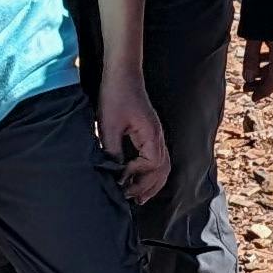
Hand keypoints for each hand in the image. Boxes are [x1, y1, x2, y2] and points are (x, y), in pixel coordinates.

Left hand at [99, 79, 170, 205]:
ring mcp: (155, 134)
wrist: (122, 73)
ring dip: (151, 182)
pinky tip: (136, 176)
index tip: (120, 178)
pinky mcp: (149, 132)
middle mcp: (157, 136)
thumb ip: (113, 151)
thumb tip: (114, 172)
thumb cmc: (116, 95)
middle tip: (132, 200)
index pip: (153, 165)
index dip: (137, 175)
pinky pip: (156, 158)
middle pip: (163, 170)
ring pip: (162, 165)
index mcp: (151, 134)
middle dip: (148, 187)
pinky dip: (150, 172)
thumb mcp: (109, 125)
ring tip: (138, 196)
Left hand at [239, 34, 272, 100]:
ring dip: (266, 71)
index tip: (253, 98)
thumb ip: (250, 57)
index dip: (264, 91)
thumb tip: (248, 78)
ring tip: (250, 72)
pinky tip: (259, 57)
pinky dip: (271, 61)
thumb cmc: (264, 8)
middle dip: (262, 83)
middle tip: (246, 87)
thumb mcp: (252, 35)